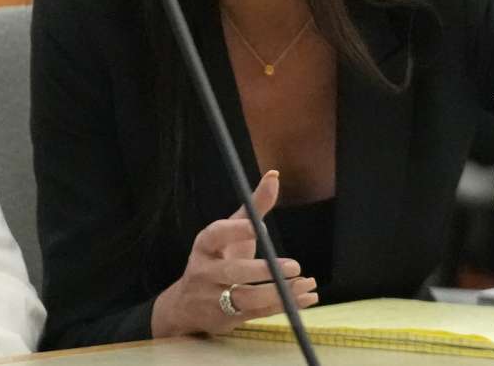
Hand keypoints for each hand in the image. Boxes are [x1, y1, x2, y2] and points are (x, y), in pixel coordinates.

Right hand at [150, 170, 318, 336]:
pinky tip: (306, 297)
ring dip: (279, 292)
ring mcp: (214, 298)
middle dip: (263, 270)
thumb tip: (275, 175)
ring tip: (305, 283)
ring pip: (247, 297)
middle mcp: (205, 271)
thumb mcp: (229, 233)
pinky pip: (258, 313)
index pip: (215, 235)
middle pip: (233, 272)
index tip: (258, 227)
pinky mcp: (227, 319)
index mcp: (205, 245)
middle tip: (295, 265)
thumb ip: (253, 207)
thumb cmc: (217, 259)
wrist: (186, 304)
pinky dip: (283, 306)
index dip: (234, 231)